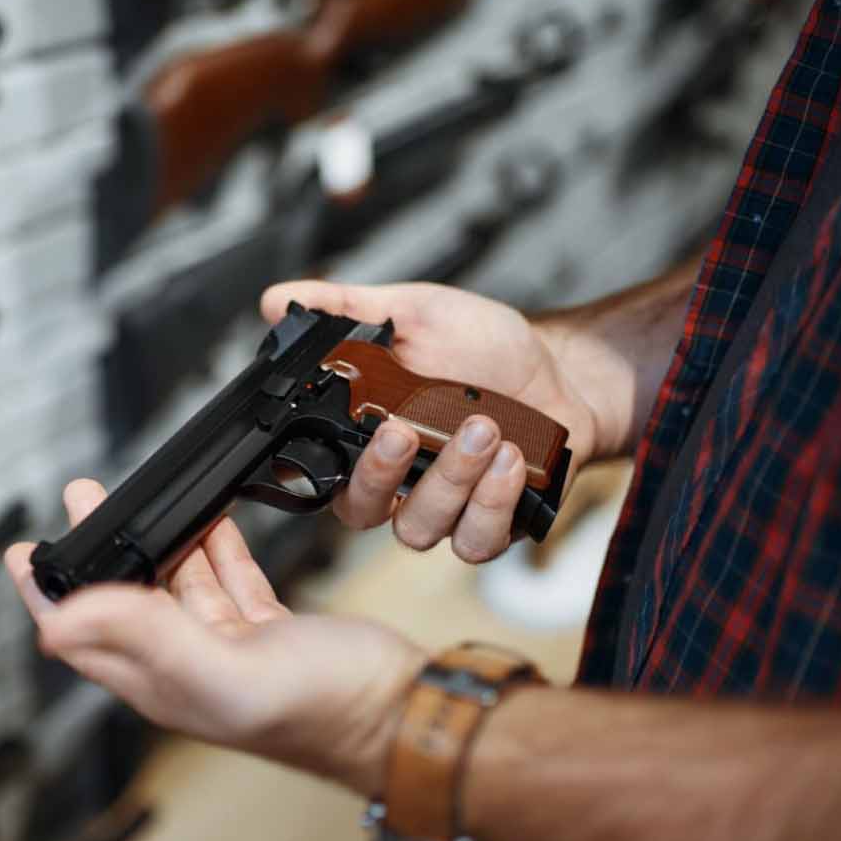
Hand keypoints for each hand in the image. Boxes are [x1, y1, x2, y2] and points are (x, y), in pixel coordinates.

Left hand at [6, 479, 425, 798]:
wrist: (404, 712)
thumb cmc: (326, 712)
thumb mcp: (225, 670)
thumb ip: (146, 638)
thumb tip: (63, 621)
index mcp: (163, 683)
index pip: (83, 637)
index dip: (49, 596)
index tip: (25, 554)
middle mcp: (187, 668)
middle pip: (122, 600)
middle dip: (96, 550)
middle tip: (78, 502)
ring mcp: (229, 648)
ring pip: (174, 583)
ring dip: (152, 539)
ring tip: (126, 498)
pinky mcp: (268, 629)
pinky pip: (226, 580)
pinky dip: (213, 546)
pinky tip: (209, 520)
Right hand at [260, 280, 606, 562]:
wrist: (562, 369)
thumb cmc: (483, 346)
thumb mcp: (412, 312)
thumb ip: (345, 309)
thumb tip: (278, 300)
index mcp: (364, 437)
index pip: (318, 468)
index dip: (316, 464)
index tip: (343, 422)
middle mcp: (398, 482)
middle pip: (360, 510)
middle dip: (380, 473)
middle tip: (405, 430)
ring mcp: (443, 509)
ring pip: (418, 527)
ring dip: (449, 479)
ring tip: (483, 427)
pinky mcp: (490, 526)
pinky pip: (475, 540)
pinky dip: (492, 504)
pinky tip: (511, 460)